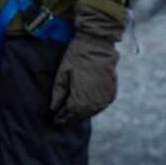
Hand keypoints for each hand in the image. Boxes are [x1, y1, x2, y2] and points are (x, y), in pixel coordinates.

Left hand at [50, 4, 124, 126]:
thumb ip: (58, 93)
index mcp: (81, 98)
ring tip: (72, 114)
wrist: (98, 44)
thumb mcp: (63, 73)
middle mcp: (95, 103)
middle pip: (81, 116)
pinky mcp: (112, 93)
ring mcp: (105, 99)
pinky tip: (85, 106)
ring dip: (82, 115)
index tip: (56, 121)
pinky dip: (92, 108)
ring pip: (92, 113)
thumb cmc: (77, 56)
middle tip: (62, 120)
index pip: (70, 115)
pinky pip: (101, 106)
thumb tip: (53, 108)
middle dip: (71, 119)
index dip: (63, 120)